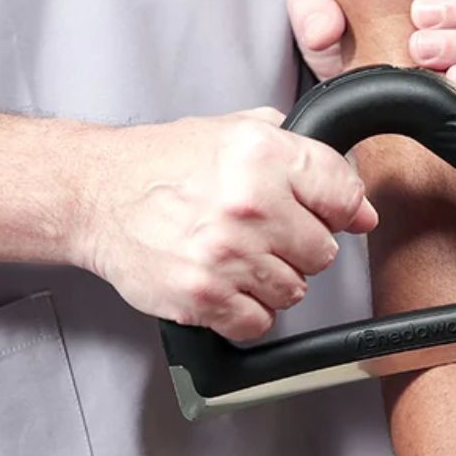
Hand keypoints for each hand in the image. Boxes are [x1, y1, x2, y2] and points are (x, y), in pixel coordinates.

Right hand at [72, 111, 376, 340]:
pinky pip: (258, 322)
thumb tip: (360, 209)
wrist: (95, 194)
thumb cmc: (163, 165)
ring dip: (270, 281)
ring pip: (294, 291)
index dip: (337, 209)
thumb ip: (304, 162)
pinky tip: (223, 283)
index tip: (321, 214)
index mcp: (263, 155)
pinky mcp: (204, 296)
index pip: (343, 196)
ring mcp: (227, 255)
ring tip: (235, 255)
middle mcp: (249, 205)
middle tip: (262, 234)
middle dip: (298, 246)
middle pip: (323, 252)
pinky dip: (244, 311)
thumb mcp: (237, 133)